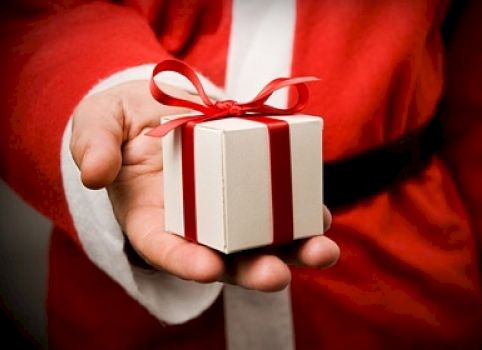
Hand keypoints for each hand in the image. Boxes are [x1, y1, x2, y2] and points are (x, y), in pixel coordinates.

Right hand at [70, 80, 339, 291]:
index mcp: (151, 216)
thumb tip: (92, 173)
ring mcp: (226, 206)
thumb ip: (93, 144)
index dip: (184, 261)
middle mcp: (193, 221)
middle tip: (277, 275)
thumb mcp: (98, 121)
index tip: (206, 268)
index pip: (165, 249)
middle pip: (224, 257)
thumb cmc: (125, 119)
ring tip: (322, 251)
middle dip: (252, 270)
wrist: (159, 102)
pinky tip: (321, 216)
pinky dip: (301, 213)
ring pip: (260, 239)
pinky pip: (279, 205)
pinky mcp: (252, 184)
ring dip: (292, 249)